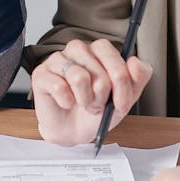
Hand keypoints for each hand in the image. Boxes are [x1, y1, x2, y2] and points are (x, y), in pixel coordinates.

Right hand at [30, 39, 152, 145]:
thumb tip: (134, 62)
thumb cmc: (97, 110)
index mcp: (100, 50)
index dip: (120, 83)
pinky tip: (66, 103)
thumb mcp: (125, 97)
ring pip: (79, 77)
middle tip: (97, 105)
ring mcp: (58, 59)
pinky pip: (59, 87)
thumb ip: (138, 78)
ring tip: (82, 104)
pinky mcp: (41, 73)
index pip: (113, 56)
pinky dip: (67, 102)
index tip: (120, 103)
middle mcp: (79, 49)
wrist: (73, 131)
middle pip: (98, 71)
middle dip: (102, 97)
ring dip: (84, 100)